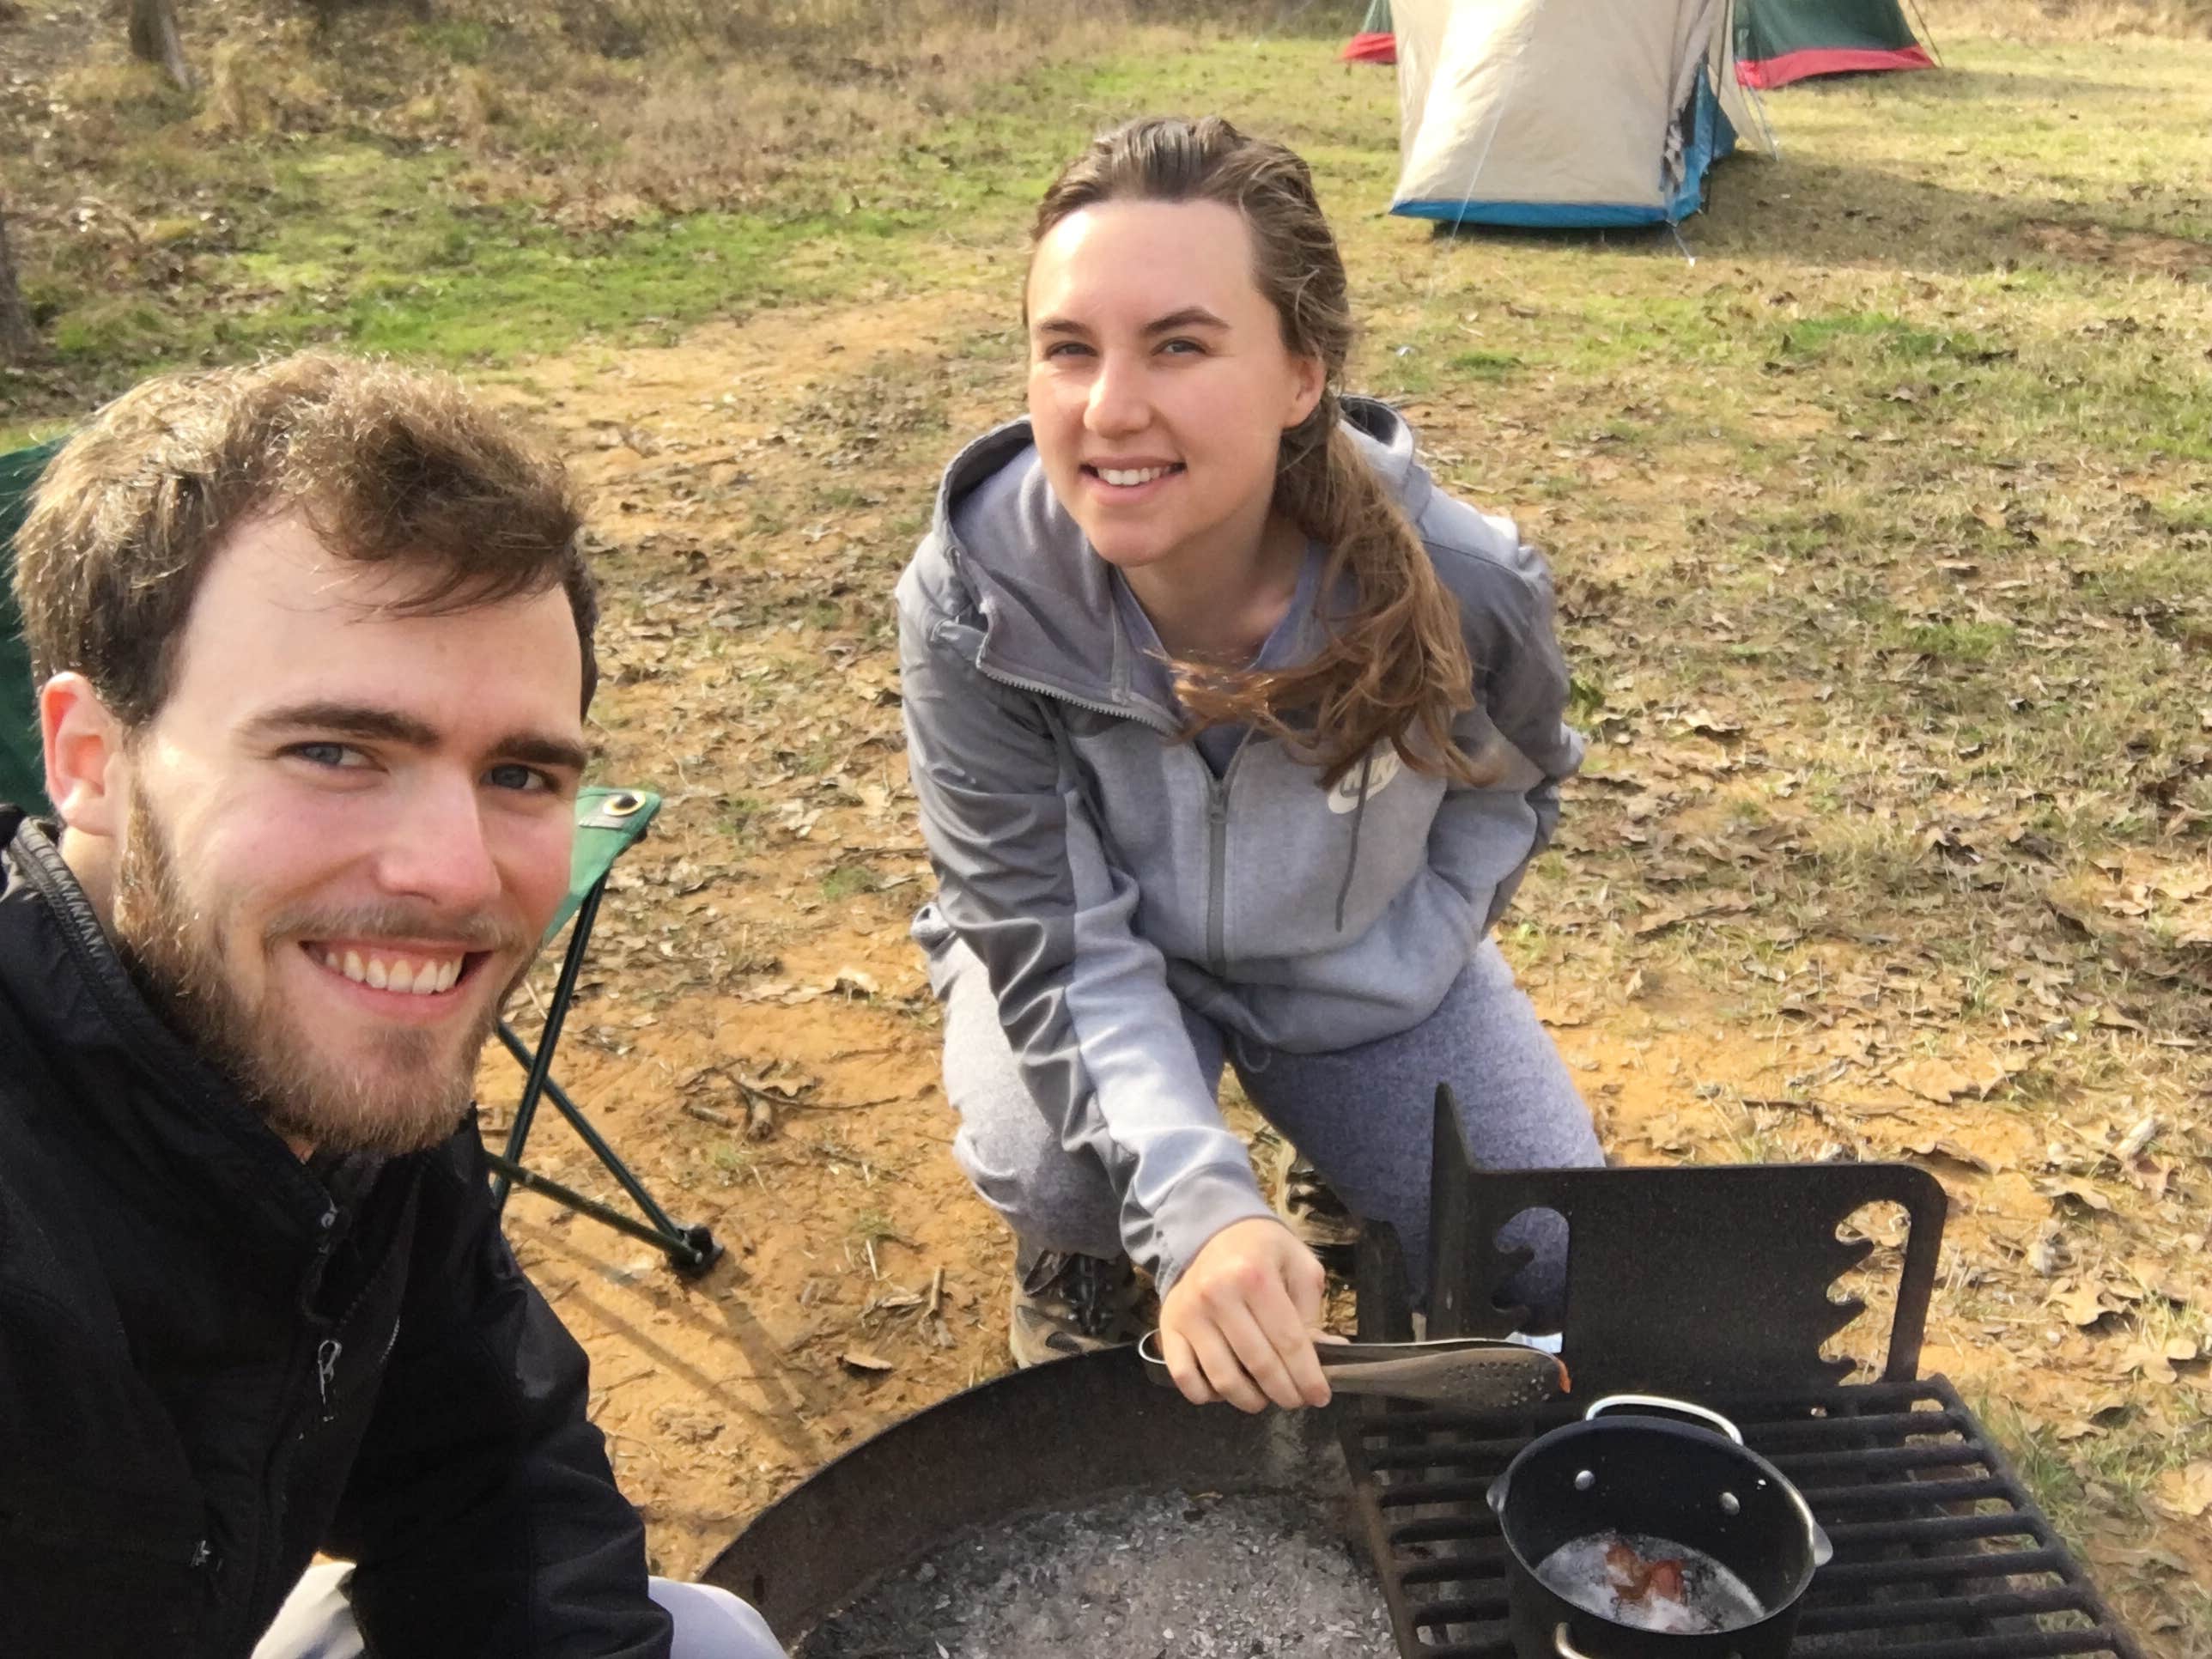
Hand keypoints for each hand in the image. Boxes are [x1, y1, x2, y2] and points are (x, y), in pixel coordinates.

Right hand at [1155, 1217, 1329, 1412]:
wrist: (1211, 1230)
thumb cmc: (1262, 1250)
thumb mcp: (1299, 1265)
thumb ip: (1312, 1311)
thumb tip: (1329, 1356)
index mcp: (1255, 1275)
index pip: (1288, 1341)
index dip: (1308, 1376)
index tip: (1320, 1396)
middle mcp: (1217, 1293)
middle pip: (1258, 1364)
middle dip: (1285, 1393)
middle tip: (1296, 1400)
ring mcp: (1189, 1312)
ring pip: (1222, 1379)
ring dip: (1249, 1400)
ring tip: (1264, 1397)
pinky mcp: (1167, 1325)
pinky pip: (1184, 1377)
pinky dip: (1206, 1395)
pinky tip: (1225, 1389)